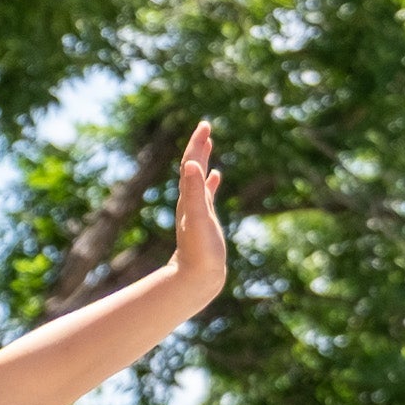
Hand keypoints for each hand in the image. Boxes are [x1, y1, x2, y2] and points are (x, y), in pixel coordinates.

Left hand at [172, 121, 224, 299]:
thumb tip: (191, 164)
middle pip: (192, 167)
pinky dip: (210, 183)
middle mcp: (190, 202)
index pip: (190, 164)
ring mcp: (197, 212)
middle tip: (205, 127)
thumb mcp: (197, 219)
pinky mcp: (205, 222)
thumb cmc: (199, 251)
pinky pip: (207, 196)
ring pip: (198, 179)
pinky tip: (216, 176)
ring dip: (203, 161)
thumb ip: (194, 191)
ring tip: (209, 144)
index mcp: (188, 198)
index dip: (196, 144)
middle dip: (198, 146)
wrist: (196, 279)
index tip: (205, 125)